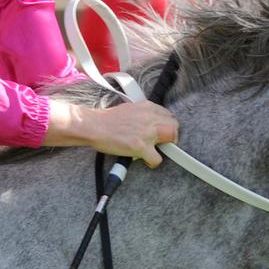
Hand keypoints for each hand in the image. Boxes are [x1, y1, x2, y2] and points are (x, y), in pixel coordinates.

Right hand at [44, 99, 177, 167]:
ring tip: (157, 150)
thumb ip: (144, 114)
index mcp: (147, 106)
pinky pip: (157, 158)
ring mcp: (146, 132)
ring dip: (167, 146)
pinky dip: (153, 162)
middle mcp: (149, 117)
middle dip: (172, 135)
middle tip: (164, 142)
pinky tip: (145, 160)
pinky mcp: (140, 147)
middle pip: (174, 125)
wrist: (94, 126)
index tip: (162, 131)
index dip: (167, 125)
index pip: (168, 114)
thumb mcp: (130, 109)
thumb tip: (151, 122)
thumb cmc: (107, 119)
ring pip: (172, 138)